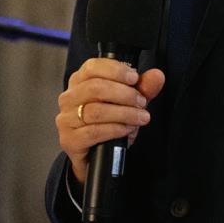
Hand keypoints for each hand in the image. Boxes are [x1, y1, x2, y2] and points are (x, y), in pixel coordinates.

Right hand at [56, 58, 164, 183]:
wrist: (95, 155)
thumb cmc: (108, 122)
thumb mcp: (128, 102)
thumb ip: (142, 88)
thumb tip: (157, 75)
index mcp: (80, 81)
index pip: (92, 67)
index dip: (115, 70)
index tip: (134, 78)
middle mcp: (69, 97)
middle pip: (96, 88)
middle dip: (124, 94)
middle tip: (142, 102)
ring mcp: (66, 119)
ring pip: (96, 111)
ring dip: (124, 113)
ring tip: (140, 117)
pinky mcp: (69, 139)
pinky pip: (94, 132)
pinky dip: (115, 129)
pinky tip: (127, 129)